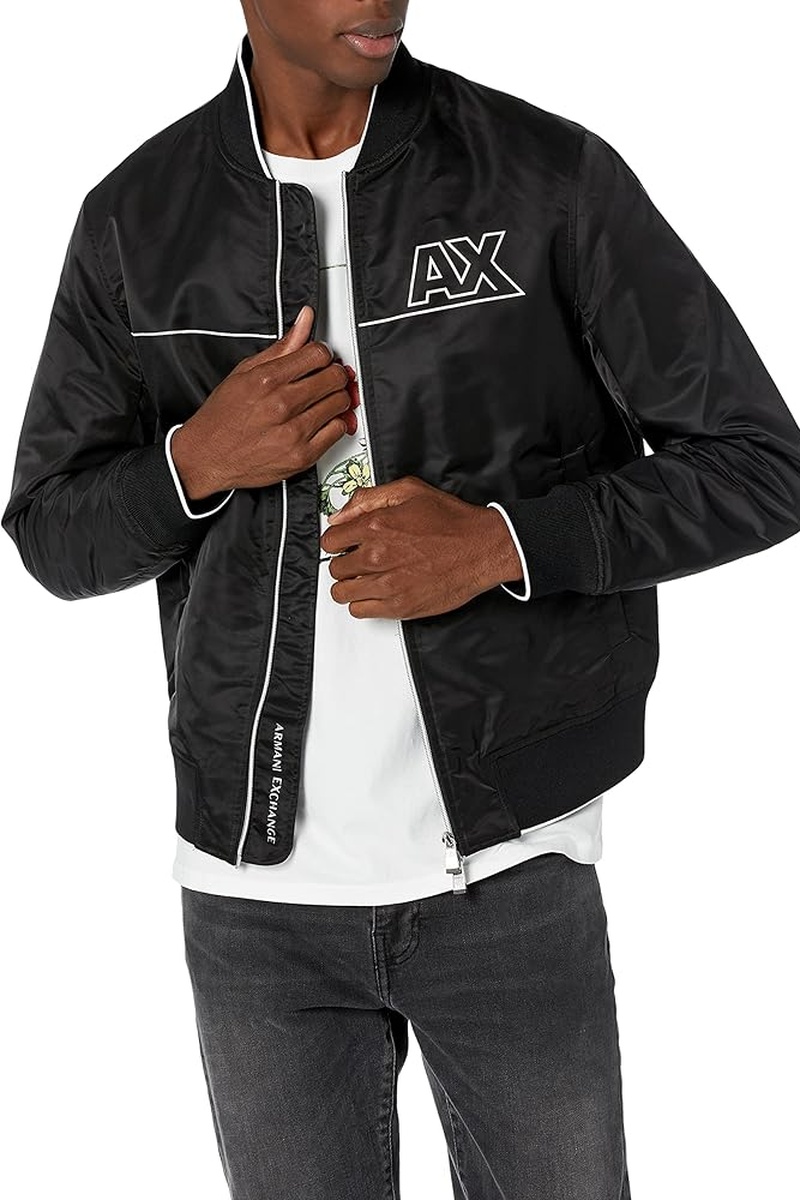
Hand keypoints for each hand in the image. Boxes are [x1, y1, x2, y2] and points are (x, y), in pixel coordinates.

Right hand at [170, 304, 358, 499]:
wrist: (208, 457)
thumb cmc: (222, 417)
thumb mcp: (244, 373)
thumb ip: (281, 347)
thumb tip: (305, 320)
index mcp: (267, 380)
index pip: (318, 354)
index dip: (322, 354)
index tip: (320, 360)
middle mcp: (282, 405)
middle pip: (334, 378)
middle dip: (333, 374)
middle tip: (326, 378)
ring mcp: (294, 432)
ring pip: (340, 403)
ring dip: (336, 398)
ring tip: (322, 400)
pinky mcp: (302, 455)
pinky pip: (338, 431)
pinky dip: (335, 423)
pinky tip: (321, 420)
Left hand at [319, 476, 525, 618]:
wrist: (482, 548)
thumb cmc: (452, 521)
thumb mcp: (410, 491)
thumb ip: (368, 499)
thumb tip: (339, 516)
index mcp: (376, 526)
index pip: (329, 542)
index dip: (336, 542)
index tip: (345, 544)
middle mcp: (377, 556)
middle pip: (334, 569)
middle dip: (344, 564)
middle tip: (359, 562)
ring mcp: (387, 584)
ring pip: (342, 593)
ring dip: (350, 586)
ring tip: (365, 579)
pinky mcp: (400, 606)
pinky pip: (360, 611)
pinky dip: (363, 603)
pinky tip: (376, 592)